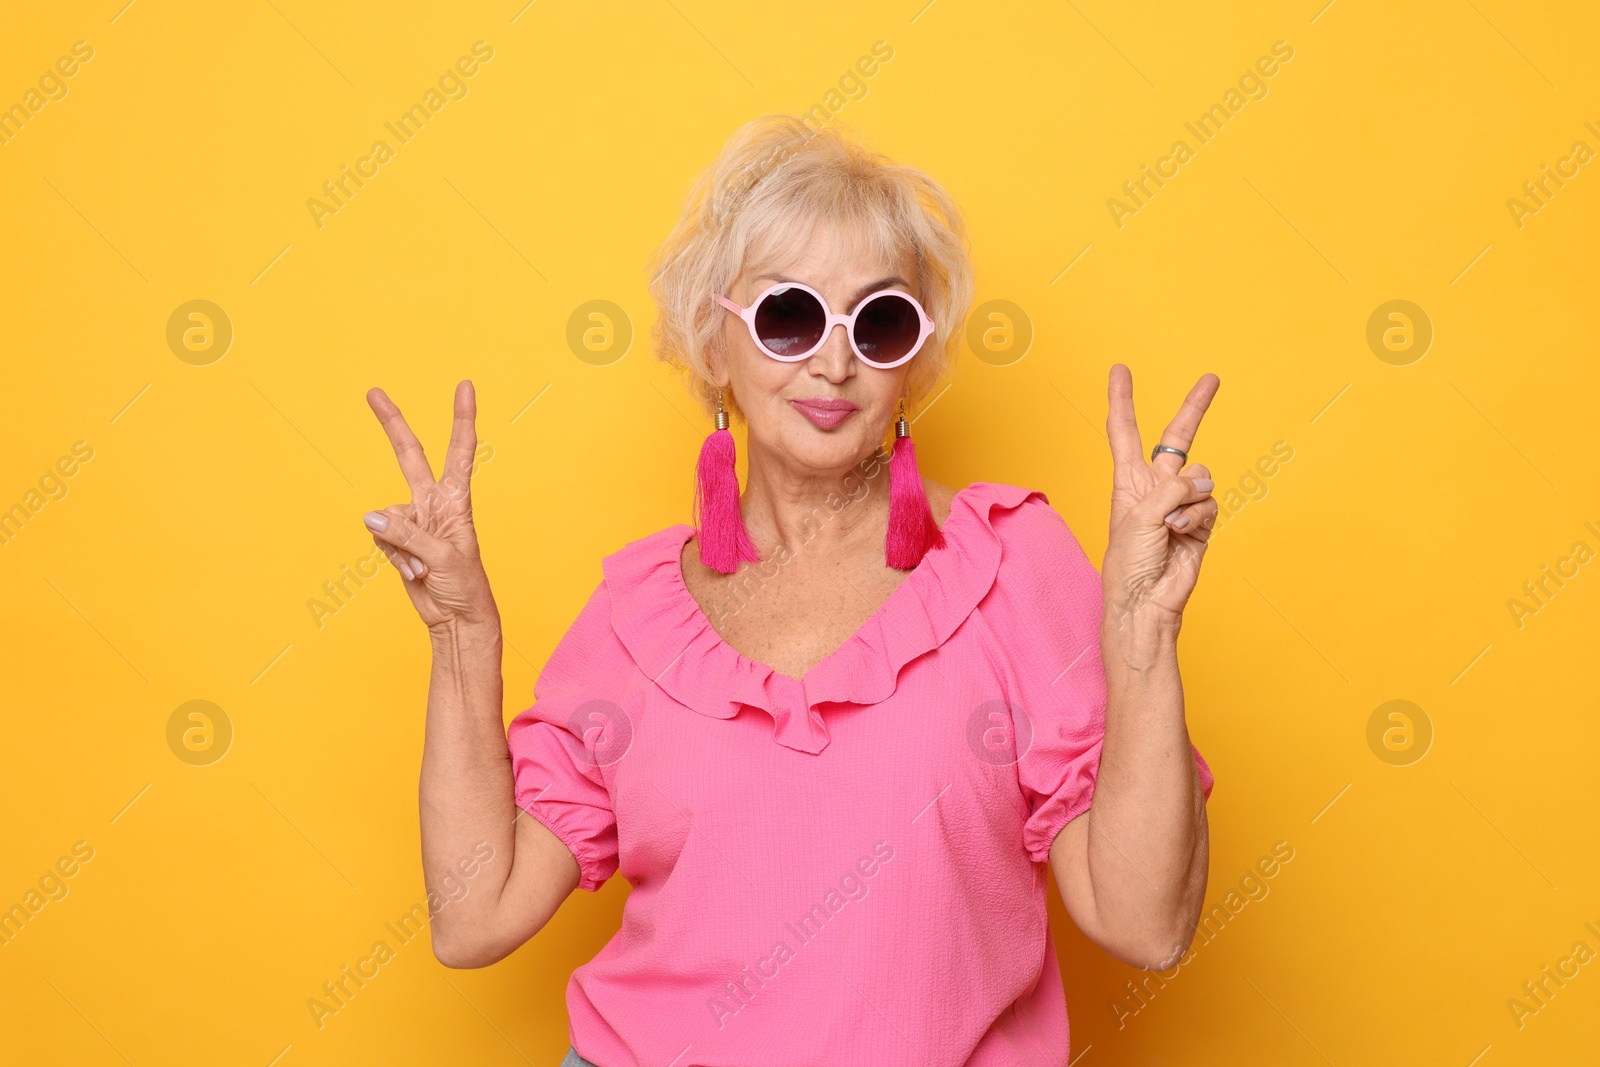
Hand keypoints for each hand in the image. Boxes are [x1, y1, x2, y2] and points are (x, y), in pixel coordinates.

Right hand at [363, 381, 498, 633]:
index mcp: (456, 501)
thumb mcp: (442, 559)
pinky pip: (381, 540)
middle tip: (373, 391)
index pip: (459, 452)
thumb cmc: (465, 586)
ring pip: (385, 517)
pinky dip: (393, 559)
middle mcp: (434, 504)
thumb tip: (371, 516)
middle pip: (410, 456)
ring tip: (422, 569)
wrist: (457, 618)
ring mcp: (415, 521)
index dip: (462, 419)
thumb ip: (407, 535)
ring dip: (398, 548)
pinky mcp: (399, 542)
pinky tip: (413, 575)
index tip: (465, 386)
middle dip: (392, 424)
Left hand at [1101, 364, 1219, 630]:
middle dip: (1195, 407)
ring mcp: (1180, 504)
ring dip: (1189, 500)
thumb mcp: (1139, 516)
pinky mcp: (1200, 523)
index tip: (1120, 370)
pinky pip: (1210, 503)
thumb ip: (1170, 489)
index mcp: (1128, 480)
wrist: (1146, 601)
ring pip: (1201, 478)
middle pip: (1177, 437)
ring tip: (1170, 525)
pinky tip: (1183, 534)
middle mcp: (1155, 486)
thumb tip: (1202, 481)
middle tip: (1212, 378)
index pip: (1124, 431)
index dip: (1122, 399)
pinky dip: (1198, 518)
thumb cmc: (1129, 562)